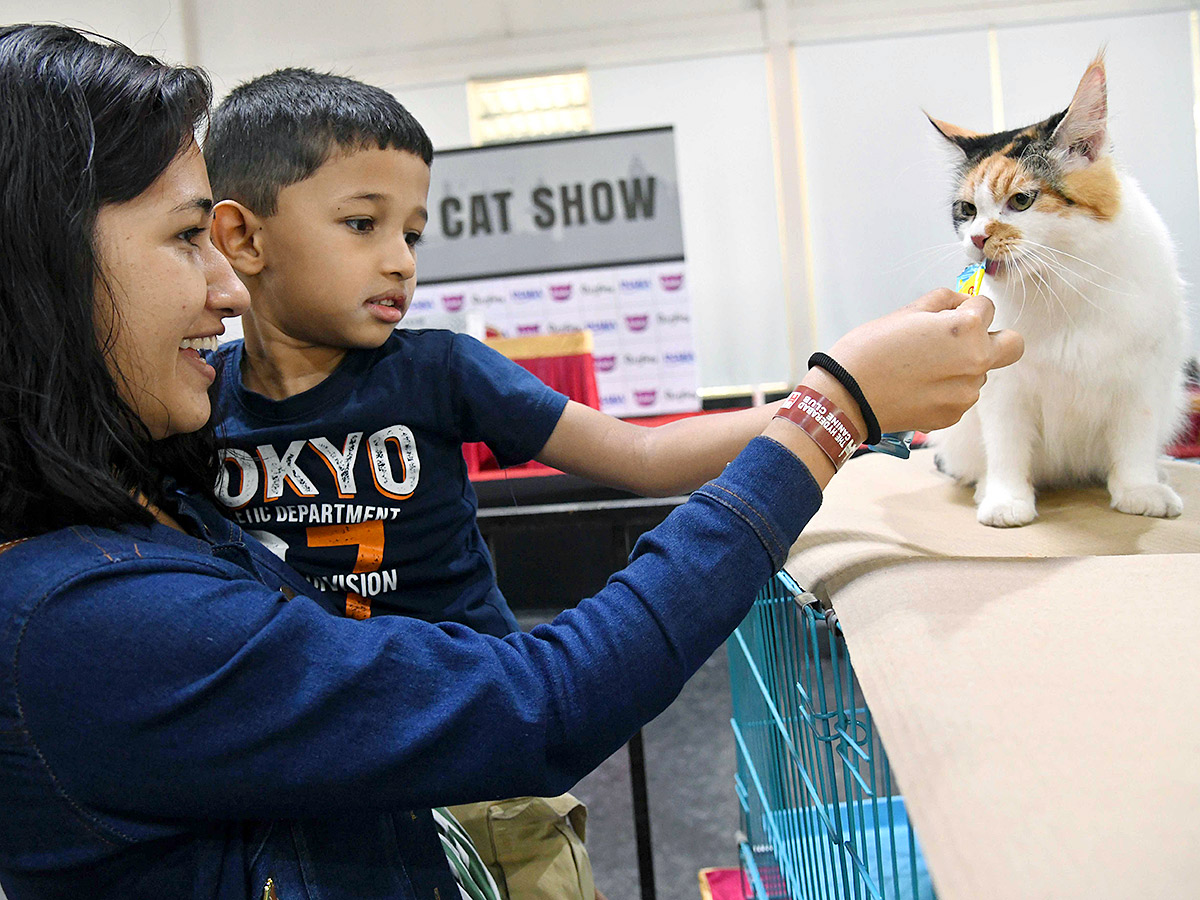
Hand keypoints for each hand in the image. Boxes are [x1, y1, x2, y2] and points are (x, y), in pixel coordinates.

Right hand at [824, 289, 1023, 432]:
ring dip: (962, 367)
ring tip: (922, 367)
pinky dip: (946, 390)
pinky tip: (917, 386)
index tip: (949, 314)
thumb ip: (944, 301)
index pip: (988, 307)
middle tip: (962, 340)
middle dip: (993, 337)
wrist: (847, 396)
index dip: (967, 307)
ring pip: (981, 372)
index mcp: (966, 329)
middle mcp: (975, 362)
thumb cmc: (870, 351)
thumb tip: (962, 302)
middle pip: (1013, 345)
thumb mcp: (907, 312)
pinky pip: (961, 396)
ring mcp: (966, 392)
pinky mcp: (954, 415)